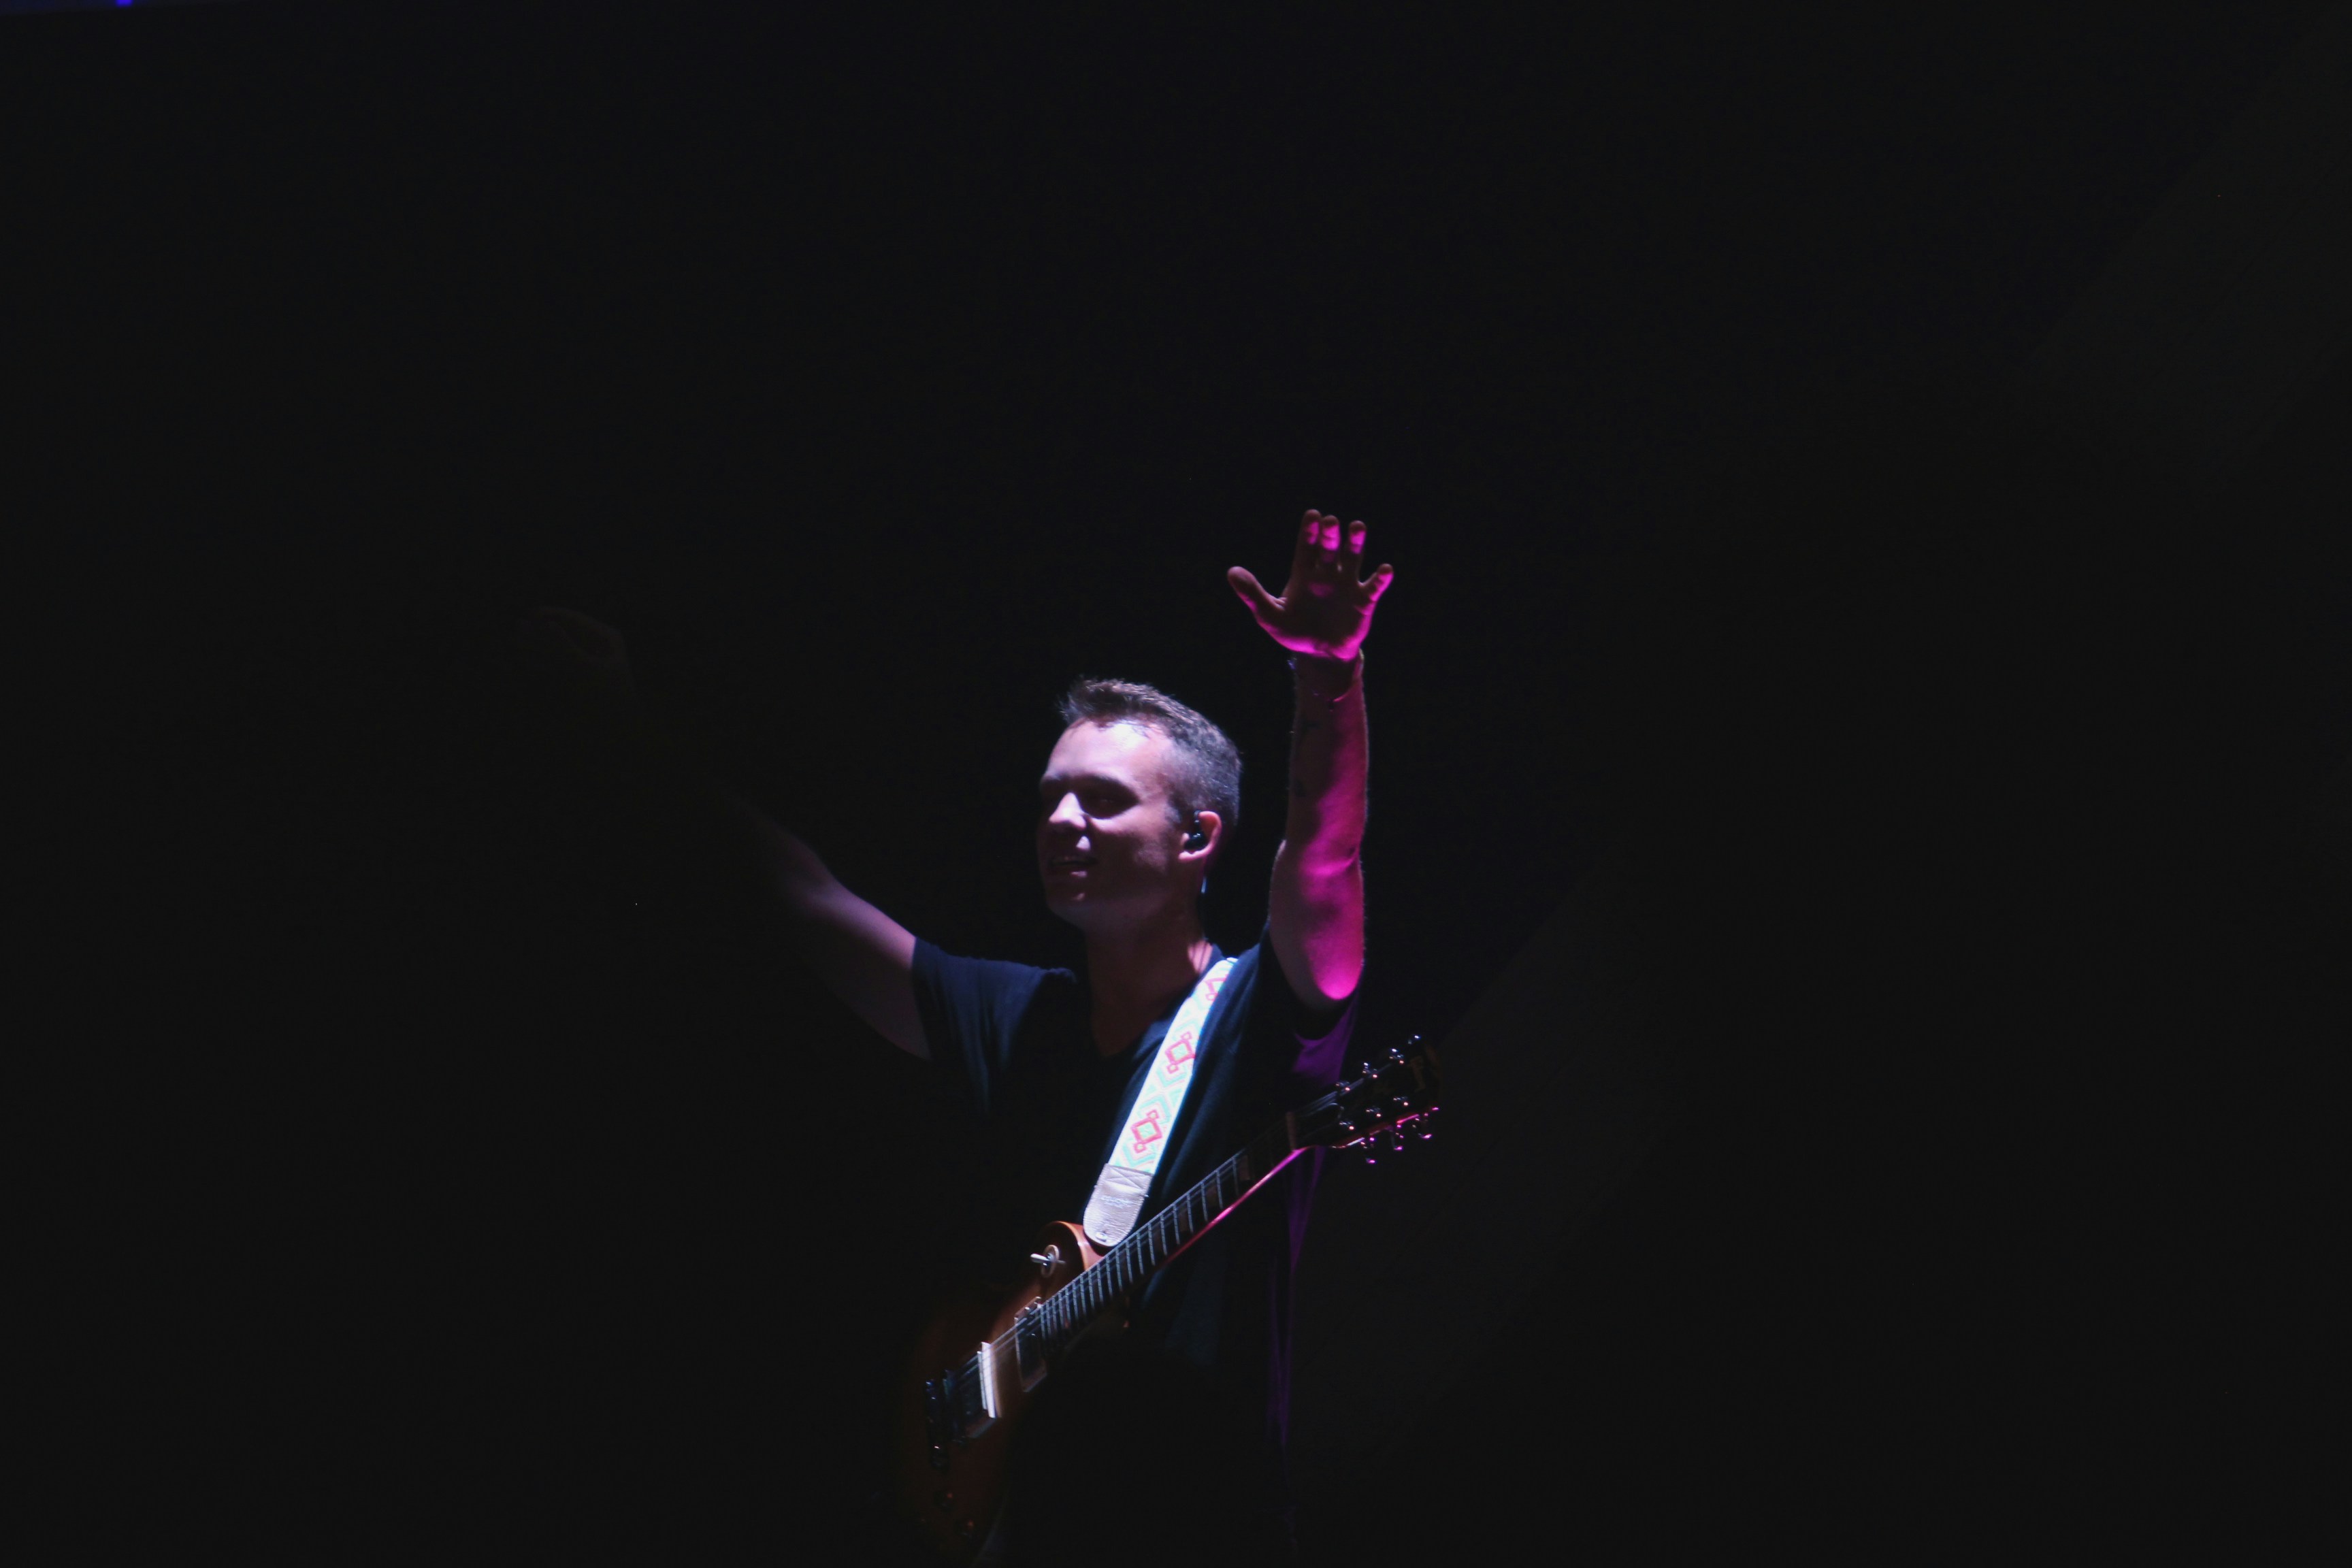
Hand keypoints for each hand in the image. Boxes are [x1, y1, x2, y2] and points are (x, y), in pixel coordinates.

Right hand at [509, 606, 648, 744]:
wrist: (619, 736)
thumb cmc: (608, 701)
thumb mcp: (585, 670)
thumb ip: (561, 646)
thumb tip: (536, 623)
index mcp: (605, 639)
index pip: (573, 619)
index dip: (550, 616)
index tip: (528, 616)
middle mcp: (596, 648)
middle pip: (563, 633)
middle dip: (541, 632)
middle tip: (516, 631)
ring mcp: (585, 664)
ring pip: (556, 649)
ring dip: (538, 646)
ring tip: (517, 643)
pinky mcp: (576, 682)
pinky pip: (556, 665)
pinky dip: (542, 662)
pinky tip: (528, 662)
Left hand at [1227, 509, 1393, 662]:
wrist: (1320, 655)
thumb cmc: (1294, 632)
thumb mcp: (1270, 615)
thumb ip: (1253, 594)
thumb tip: (1232, 572)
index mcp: (1304, 573)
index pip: (1307, 546)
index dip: (1310, 531)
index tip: (1313, 516)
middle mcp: (1327, 573)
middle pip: (1330, 548)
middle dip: (1331, 534)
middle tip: (1331, 522)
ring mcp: (1347, 584)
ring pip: (1353, 557)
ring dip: (1356, 543)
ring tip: (1357, 527)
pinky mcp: (1364, 600)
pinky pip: (1373, 586)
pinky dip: (1380, 578)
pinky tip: (1384, 569)